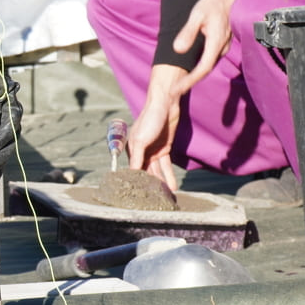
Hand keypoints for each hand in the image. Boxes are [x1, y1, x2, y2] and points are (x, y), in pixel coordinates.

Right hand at [127, 64, 184, 190]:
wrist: (166, 104)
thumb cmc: (150, 119)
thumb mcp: (141, 140)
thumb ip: (137, 158)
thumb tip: (133, 175)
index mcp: (132, 149)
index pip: (133, 170)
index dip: (136, 182)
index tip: (138, 196)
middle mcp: (141, 152)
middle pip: (145, 172)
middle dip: (150, 185)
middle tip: (154, 200)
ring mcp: (153, 151)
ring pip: (156, 171)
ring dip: (161, 183)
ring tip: (166, 197)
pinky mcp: (164, 149)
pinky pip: (166, 166)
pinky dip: (169, 176)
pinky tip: (173, 186)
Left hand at [171, 0, 264, 95]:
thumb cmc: (214, 4)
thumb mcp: (197, 14)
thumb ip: (188, 32)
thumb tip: (178, 49)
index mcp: (216, 43)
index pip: (202, 68)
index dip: (189, 81)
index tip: (175, 90)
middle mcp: (221, 49)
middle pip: (205, 71)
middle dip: (189, 83)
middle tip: (172, 93)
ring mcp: (222, 48)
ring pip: (207, 67)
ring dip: (193, 78)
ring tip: (177, 86)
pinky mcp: (220, 46)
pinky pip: (208, 61)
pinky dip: (198, 69)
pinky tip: (188, 72)